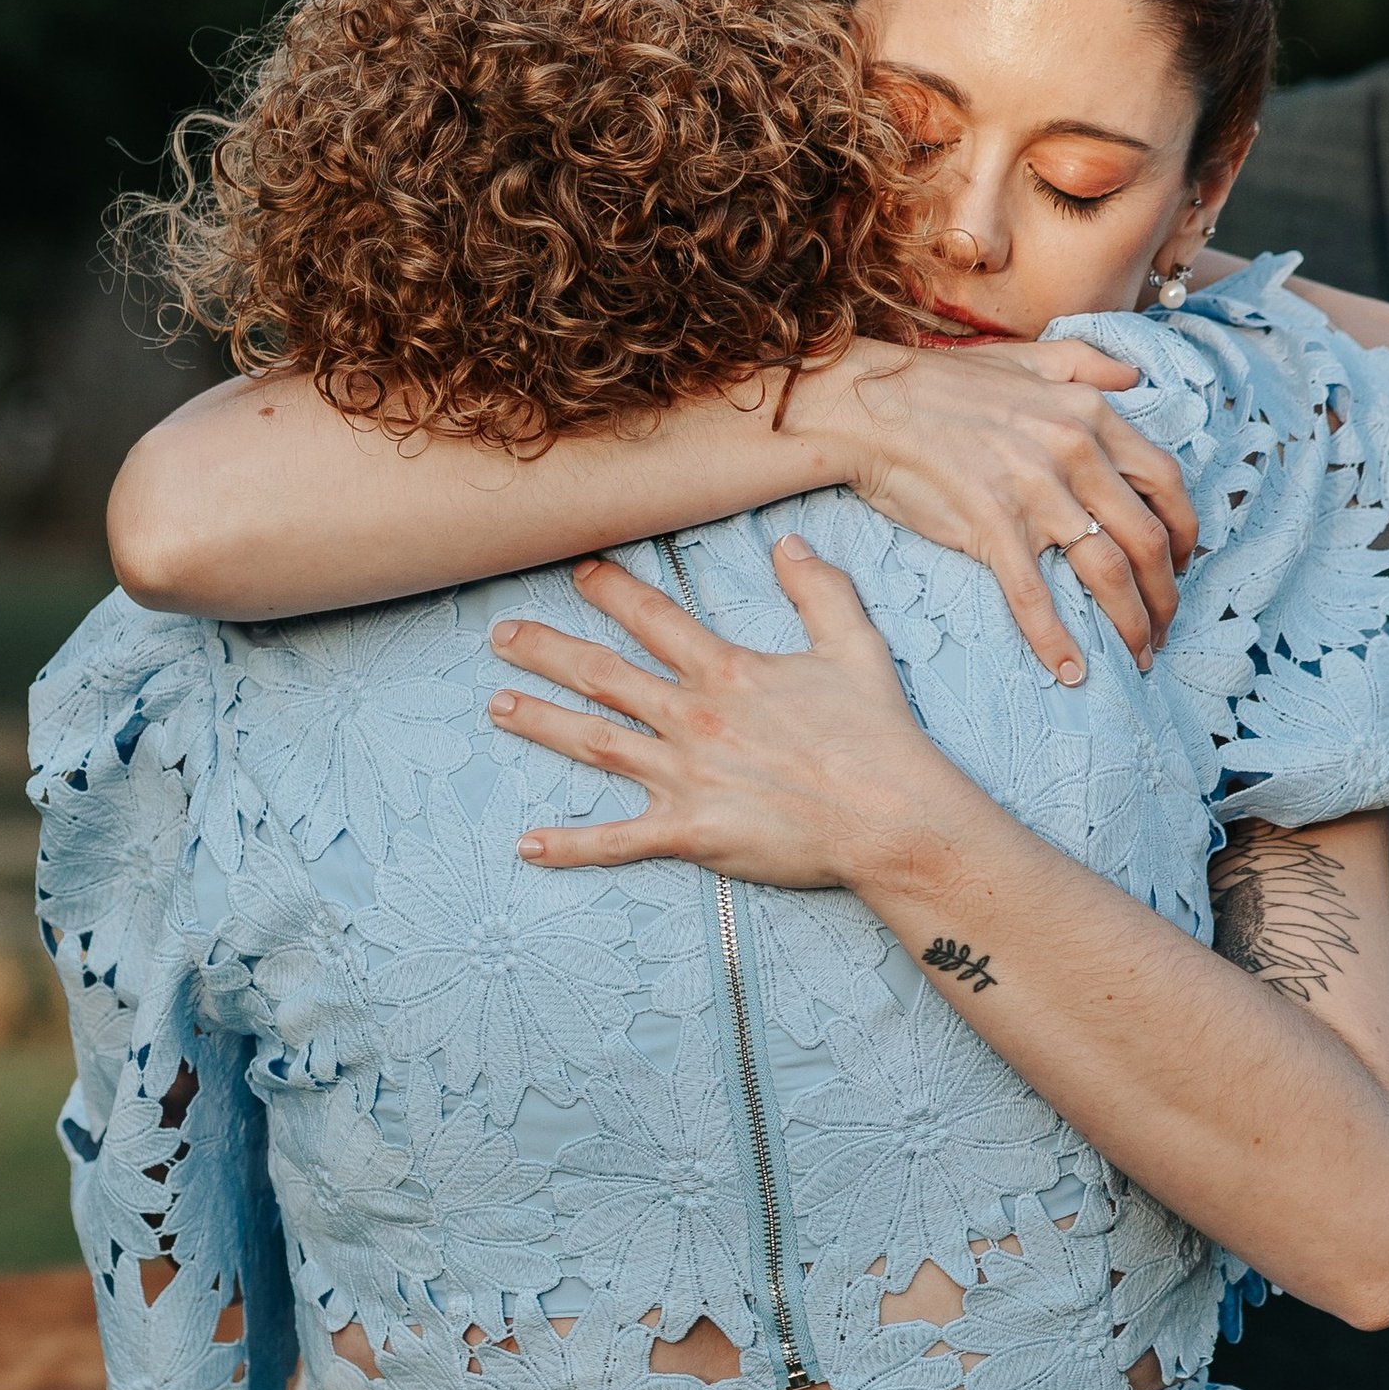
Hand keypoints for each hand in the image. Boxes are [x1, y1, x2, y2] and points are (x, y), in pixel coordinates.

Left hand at [489, 545, 958, 887]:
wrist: (892, 816)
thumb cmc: (878, 736)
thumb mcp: (854, 646)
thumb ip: (819, 589)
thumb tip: (788, 543)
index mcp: (728, 671)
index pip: (654, 619)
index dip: (612, 591)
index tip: (580, 572)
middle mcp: (694, 717)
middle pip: (603, 674)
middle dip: (546, 651)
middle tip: (501, 636)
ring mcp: (686, 777)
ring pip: (595, 743)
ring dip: (542, 723)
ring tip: (496, 706)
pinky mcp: (691, 833)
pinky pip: (618, 841)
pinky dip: (571, 846)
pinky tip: (527, 846)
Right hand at [780, 338, 1194, 681]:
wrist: (871, 407)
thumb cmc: (944, 385)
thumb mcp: (1029, 356)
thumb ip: (1088, 363)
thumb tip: (1135, 378)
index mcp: (1090, 415)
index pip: (1164, 482)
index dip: (1185, 532)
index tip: (1181, 565)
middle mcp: (1075, 452)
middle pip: (1148, 537)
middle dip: (1166, 594)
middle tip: (1165, 625)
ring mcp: (1037, 491)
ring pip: (1108, 571)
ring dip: (1132, 623)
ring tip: (1138, 654)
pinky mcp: (994, 526)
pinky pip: (1036, 595)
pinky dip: (1056, 640)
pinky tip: (1070, 671)